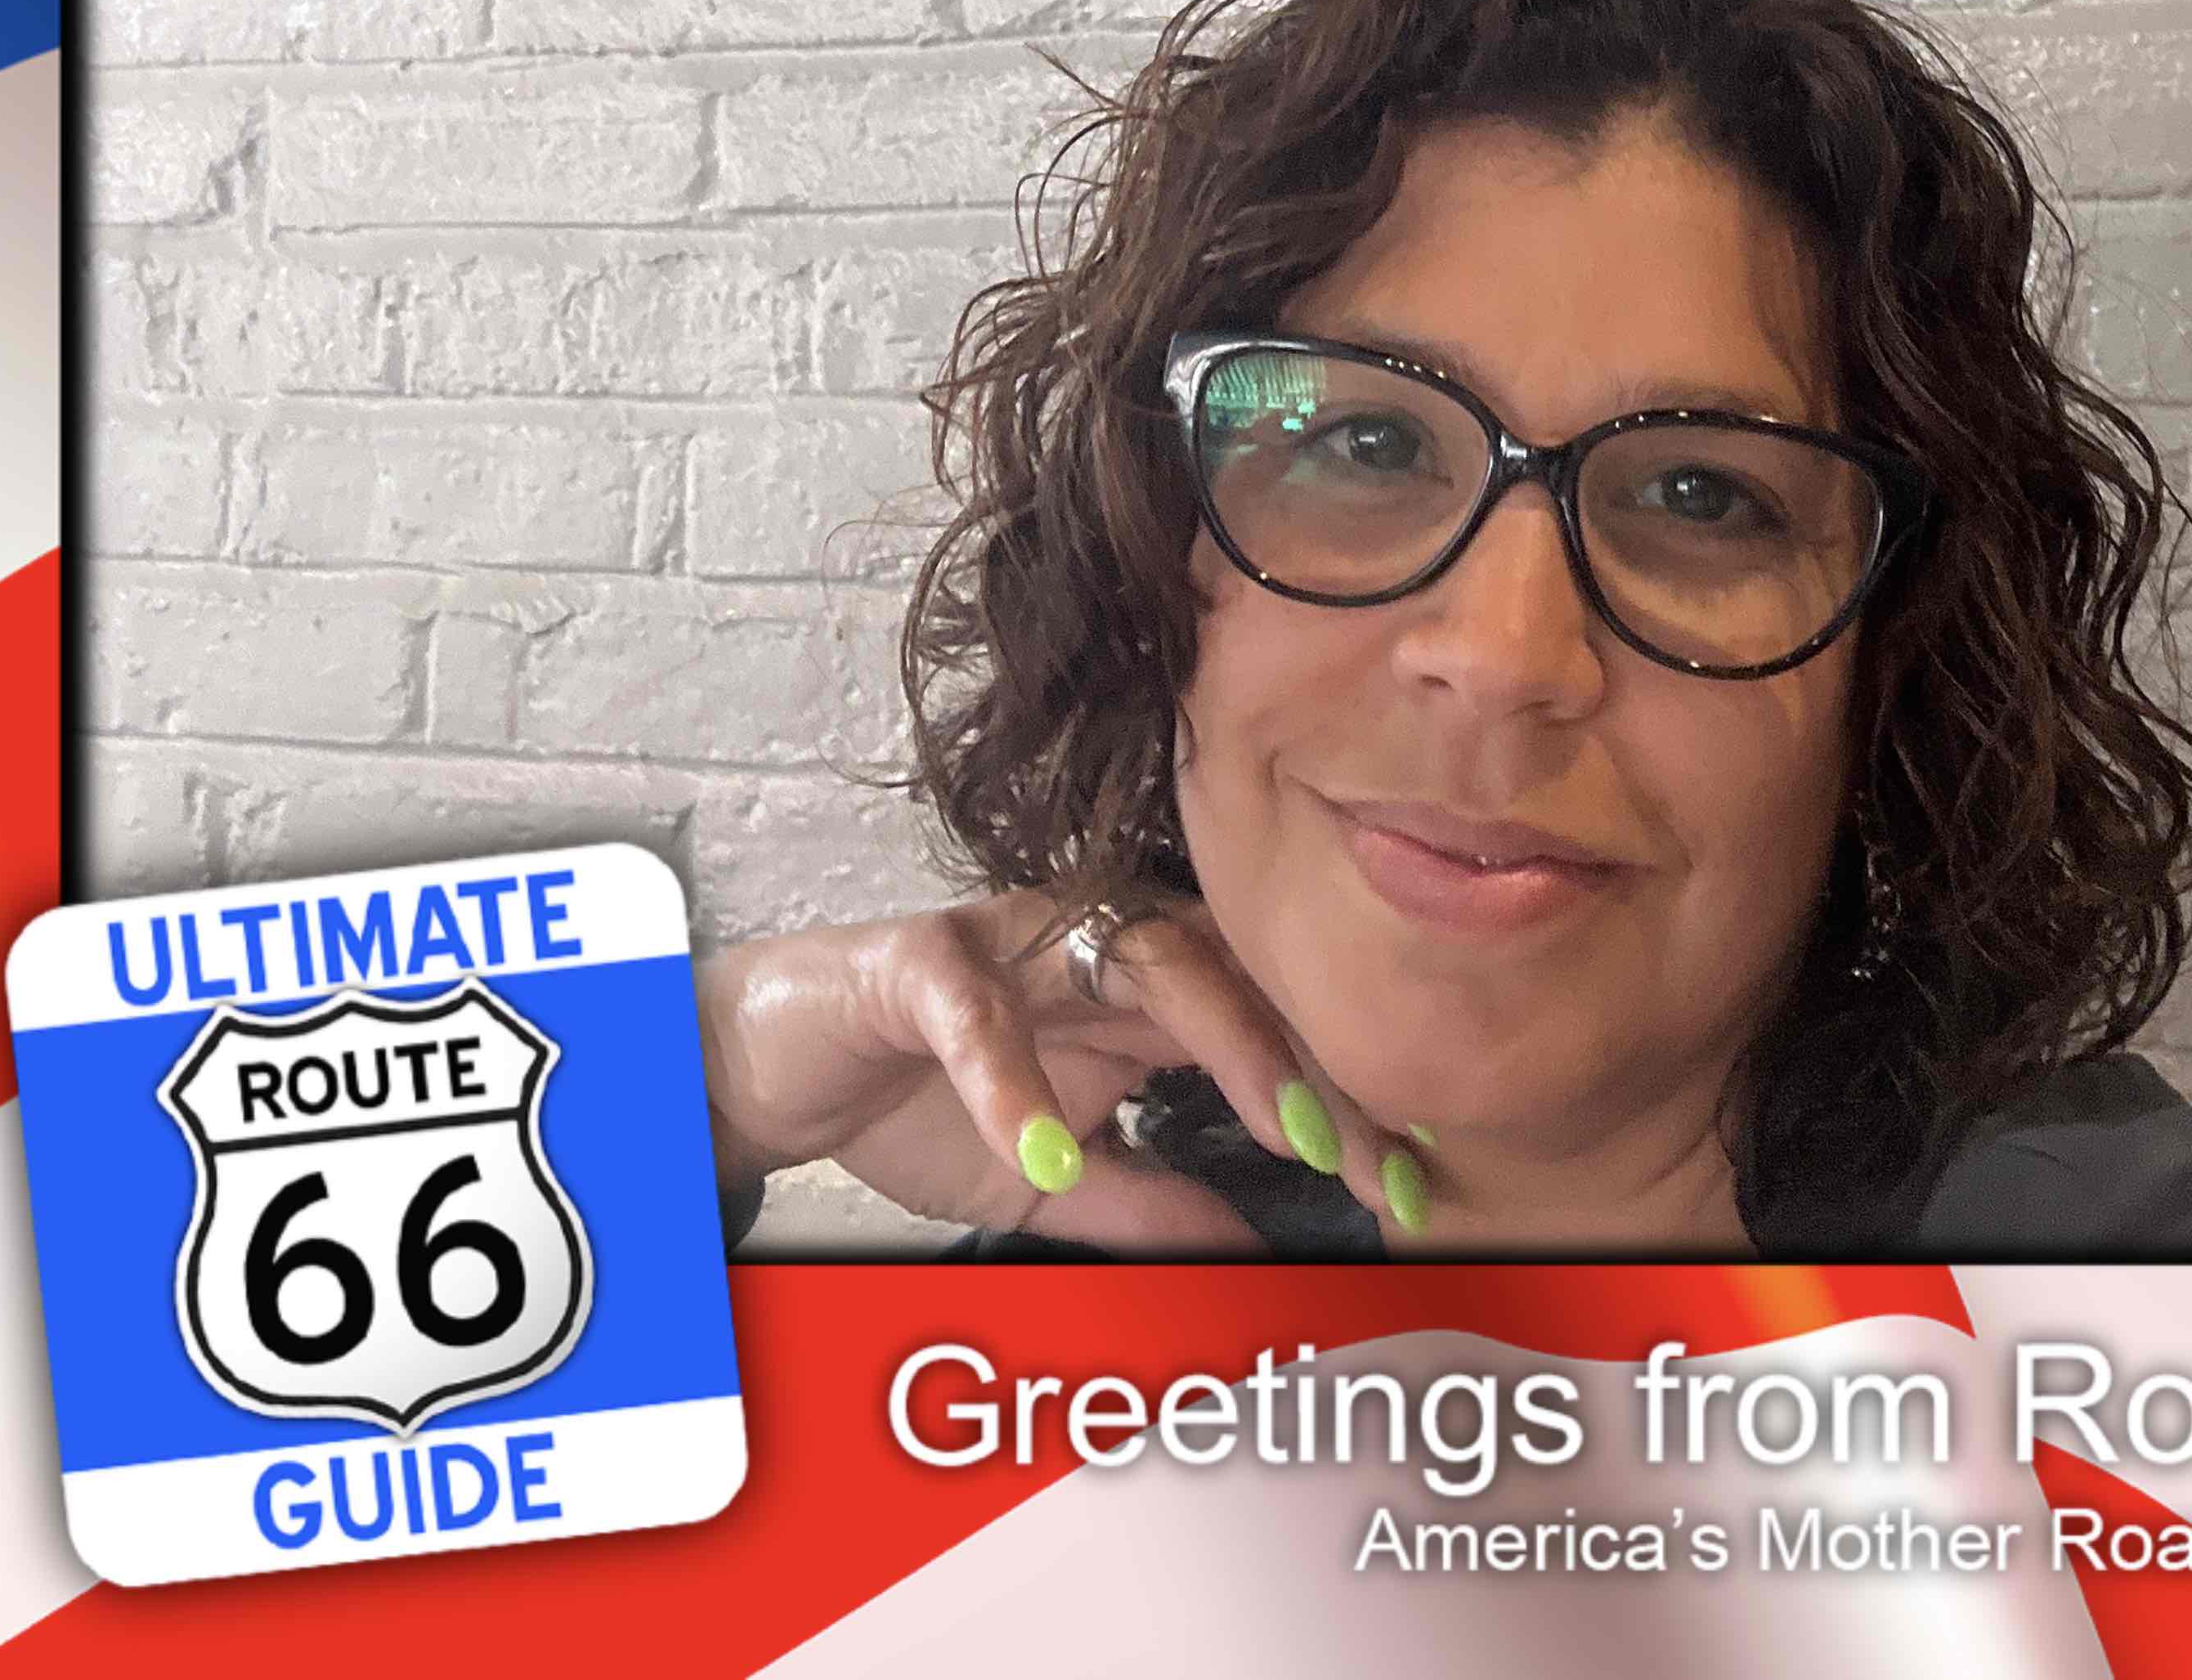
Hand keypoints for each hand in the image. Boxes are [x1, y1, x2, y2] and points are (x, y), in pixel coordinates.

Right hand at [695, 900, 1416, 1253]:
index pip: (1269, 1029)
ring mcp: (1014, 941)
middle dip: (1319, 1066)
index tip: (1413, 1186)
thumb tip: (1257, 1250)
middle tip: (1378, 1158)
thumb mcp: (1051, 1181)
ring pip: (1143, 955)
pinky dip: (1014, 1081)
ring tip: (1287, 1131)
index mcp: (1141, 997)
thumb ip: (1148, 1201)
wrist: (778, 1060)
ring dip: (1225, 1042)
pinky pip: (977, 1009)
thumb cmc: (919, 1098)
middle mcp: (1097, 947)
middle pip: (1239, 979)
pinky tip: (1051, 1155)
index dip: (1344, 1100)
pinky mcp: (920, 958)